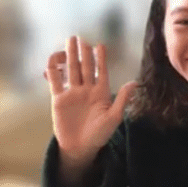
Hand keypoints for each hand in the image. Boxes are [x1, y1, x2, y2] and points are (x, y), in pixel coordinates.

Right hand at [44, 36, 136, 162]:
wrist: (80, 148)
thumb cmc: (99, 135)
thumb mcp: (114, 118)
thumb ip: (122, 99)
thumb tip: (135, 83)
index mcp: (101, 94)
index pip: (101, 72)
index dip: (101, 59)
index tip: (100, 45)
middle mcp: (86, 90)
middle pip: (85, 67)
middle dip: (84, 53)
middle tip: (82, 38)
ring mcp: (72, 93)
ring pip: (71, 70)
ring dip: (69, 56)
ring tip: (69, 41)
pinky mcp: (58, 98)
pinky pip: (55, 80)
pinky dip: (53, 69)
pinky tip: (53, 58)